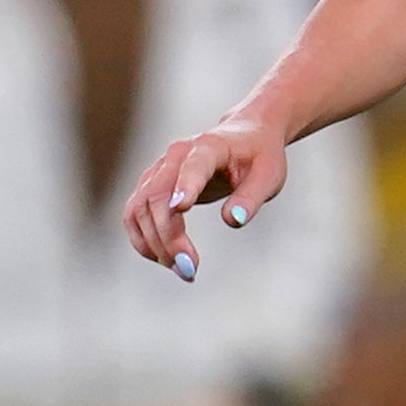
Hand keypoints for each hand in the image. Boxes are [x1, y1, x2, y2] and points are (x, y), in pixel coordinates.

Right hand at [124, 110, 290, 277]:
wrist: (246, 135)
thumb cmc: (259, 156)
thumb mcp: (269, 176)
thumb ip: (251, 198)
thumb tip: (233, 220)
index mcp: (208, 147)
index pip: (192, 166)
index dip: (185, 186)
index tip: (181, 208)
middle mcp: (176, 156)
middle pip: (157, 197)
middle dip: (168, 236)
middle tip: (190, 269)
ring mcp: (159, 170)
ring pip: (140, 209)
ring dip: (154, 244)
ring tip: (183, 270)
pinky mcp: (152, 185)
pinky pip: (135, 215)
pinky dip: (145, 240)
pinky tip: (166, 259)